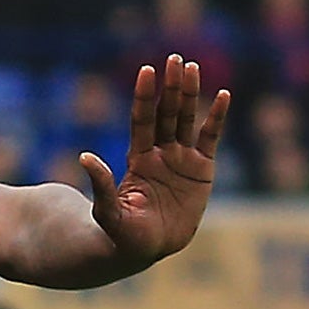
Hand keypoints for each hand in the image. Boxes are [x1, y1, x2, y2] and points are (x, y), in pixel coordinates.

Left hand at [79, 55, 229, 264]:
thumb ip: (101, 186)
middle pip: (166, 112)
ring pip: (186, 119)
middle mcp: (160, 152)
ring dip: (190, 93)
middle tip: (174, 59)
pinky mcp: (202, 170)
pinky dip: (217, 117)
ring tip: (191, 67)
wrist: (149, 249)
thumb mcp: (109, 213)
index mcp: (138, 159)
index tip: (147, 71)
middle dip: (170, 87)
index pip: (142, 120)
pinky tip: (223, 94)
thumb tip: (84, 157)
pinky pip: (210, 138)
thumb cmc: (124, 234)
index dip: (145, 96)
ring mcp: (181, 159)